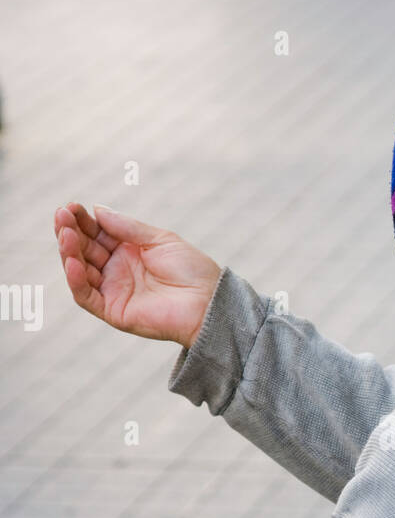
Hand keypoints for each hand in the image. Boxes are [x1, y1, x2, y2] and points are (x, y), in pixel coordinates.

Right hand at [54, 202, 221, 349]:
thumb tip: (97, 210)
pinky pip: (86, 296)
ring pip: (80, 271)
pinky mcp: (113, 311)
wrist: (208, 302)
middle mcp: (117, 271)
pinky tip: (72, 261)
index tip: (71, 206)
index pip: (96, 233)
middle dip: (70, 232)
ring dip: (69, 252)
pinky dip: (76, 280)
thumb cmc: (191, 270)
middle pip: (84, 250)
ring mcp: (113, 291)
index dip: (82, 220)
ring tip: (65, 234)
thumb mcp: (159, 239)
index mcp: (128, 251)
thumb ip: (127, 227)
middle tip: (62, 215)